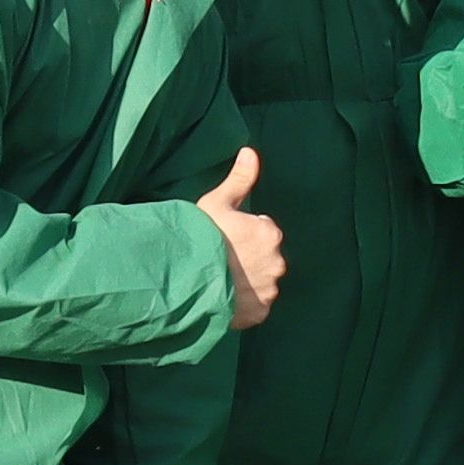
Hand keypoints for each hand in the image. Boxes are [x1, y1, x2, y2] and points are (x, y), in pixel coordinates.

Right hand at [197, 148, 285, 332]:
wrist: (187, 280)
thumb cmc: (201, 237)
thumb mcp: (217, 202)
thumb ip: (239, 179)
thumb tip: (250, 152)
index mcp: (270, 234)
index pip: (263, 230)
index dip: (243, 233)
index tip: (224, 238)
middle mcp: (277, 263)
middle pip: (265, 257)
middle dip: (249, 258)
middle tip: (221, 259)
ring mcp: (269, 290)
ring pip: (262, 281)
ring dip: (247, 281)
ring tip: (220, 279)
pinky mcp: (260, 313)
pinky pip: (257, 305)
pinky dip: (245, 303)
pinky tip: (224, 296)